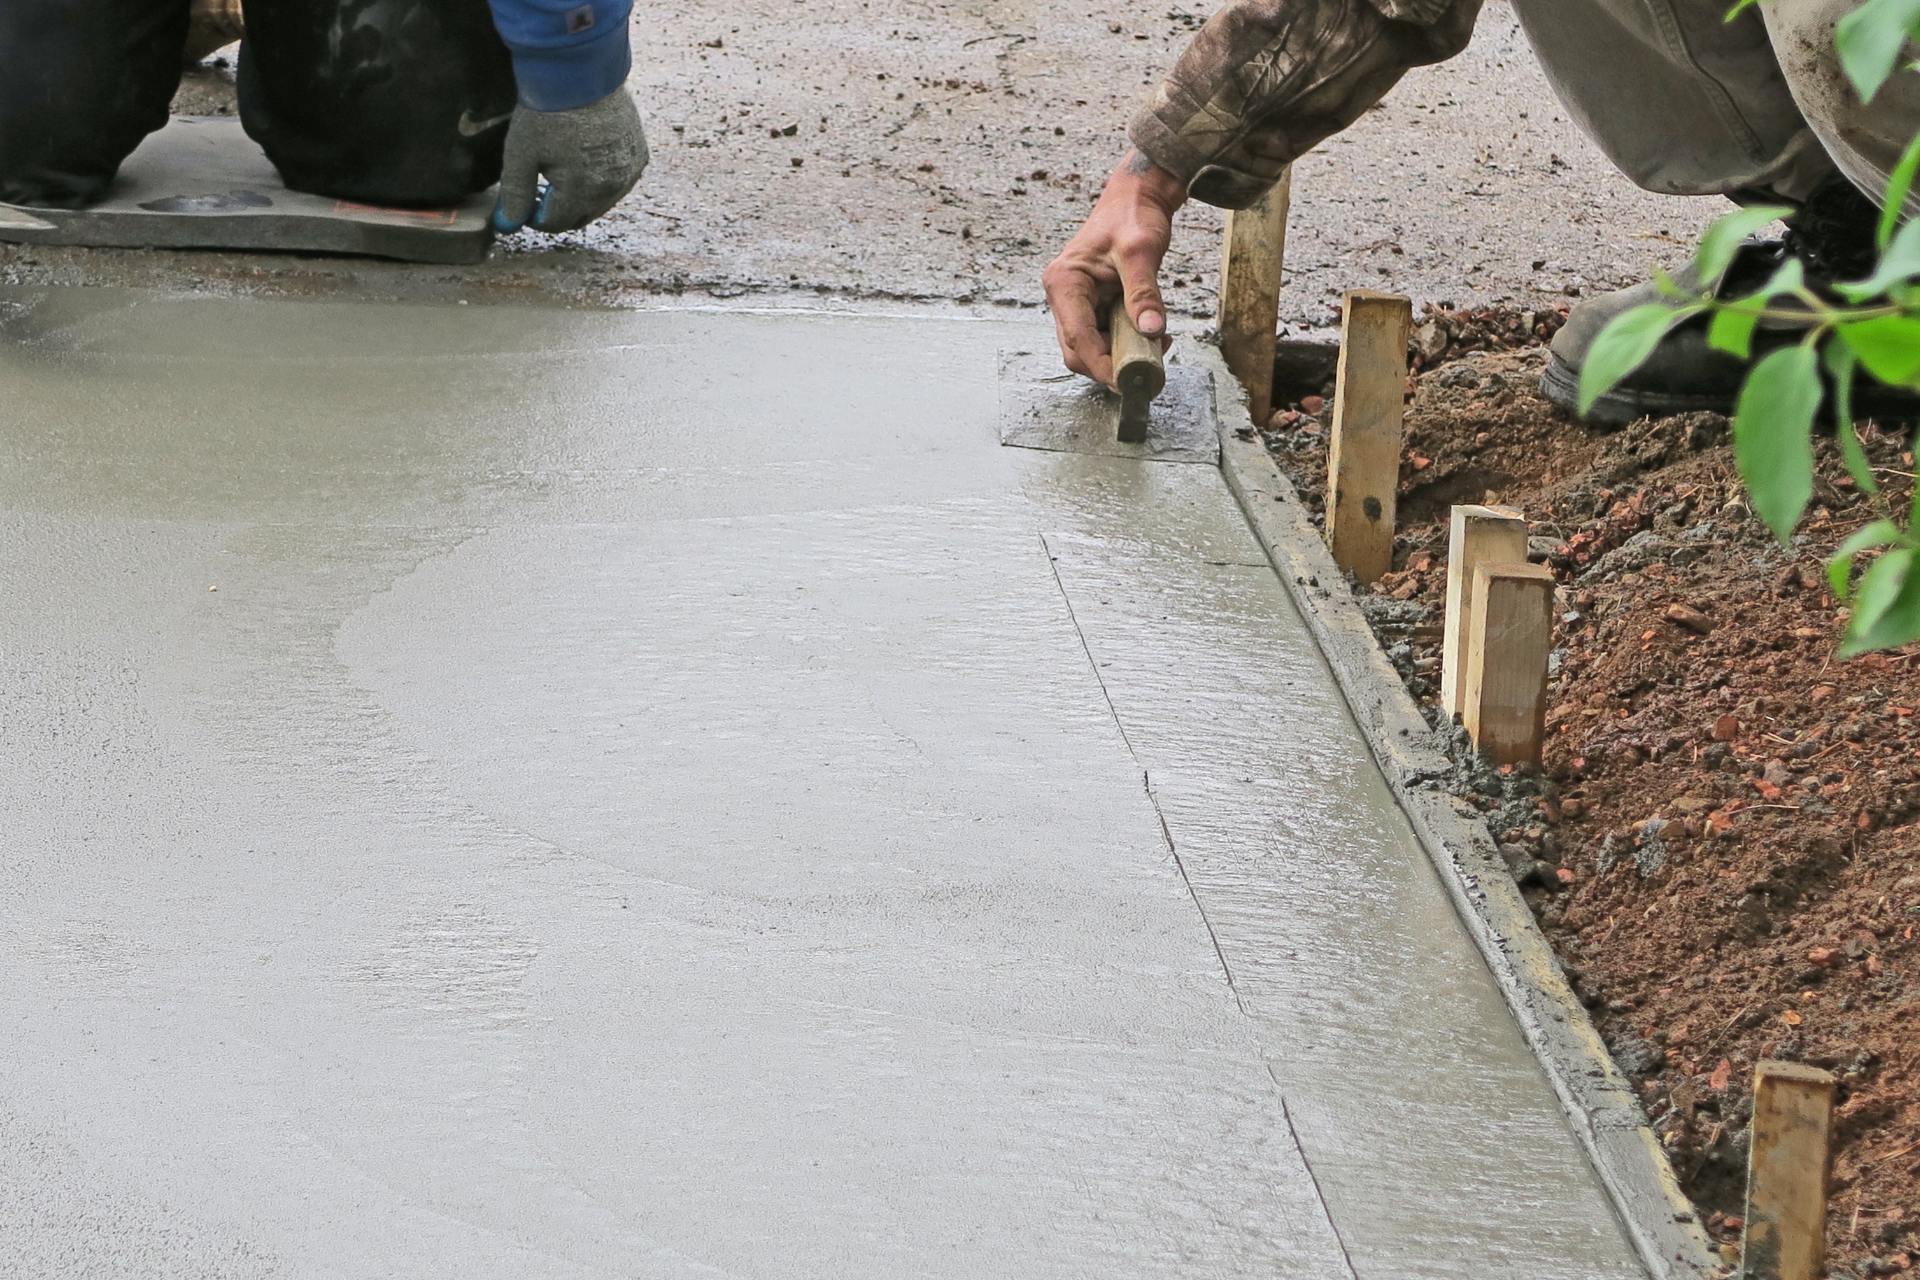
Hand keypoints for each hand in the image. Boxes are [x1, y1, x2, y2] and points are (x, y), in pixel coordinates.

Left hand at [492, 90, 649, 233]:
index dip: (533, 216)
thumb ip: (516, 194)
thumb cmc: (549, 110)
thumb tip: (507, 225)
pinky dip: (600, 179)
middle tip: (538, 189)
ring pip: (600, 201)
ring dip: (580, 196)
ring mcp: (629, 172)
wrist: (581, 70)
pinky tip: (584, 159)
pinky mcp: (638, 154)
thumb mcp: (521, 154)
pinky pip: (618, 182)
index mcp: (583, 192)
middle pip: (580, 216)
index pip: (554, 223)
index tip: (522, 200)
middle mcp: (612, 188)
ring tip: (560, 171)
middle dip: (557, 209)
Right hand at [1040, 149, 1186, 387]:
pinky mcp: (1093, 307)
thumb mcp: (1141, 252)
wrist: (1138, 198)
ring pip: (1093, 349)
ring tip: (1157, 347)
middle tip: (1147, 372)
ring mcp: (1078, 304)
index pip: (1078, 339)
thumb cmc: (1134, 216)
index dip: (1101, 365)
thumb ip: (1144, 293)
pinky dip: (1128, 345)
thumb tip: (1151, 331)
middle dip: (1111, 366)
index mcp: (1065, 282)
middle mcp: (1064, 296)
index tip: (1128, 381)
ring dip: (1122, 356)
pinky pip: (1106, 337)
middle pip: (1078, 352)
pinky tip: (1152, 336)